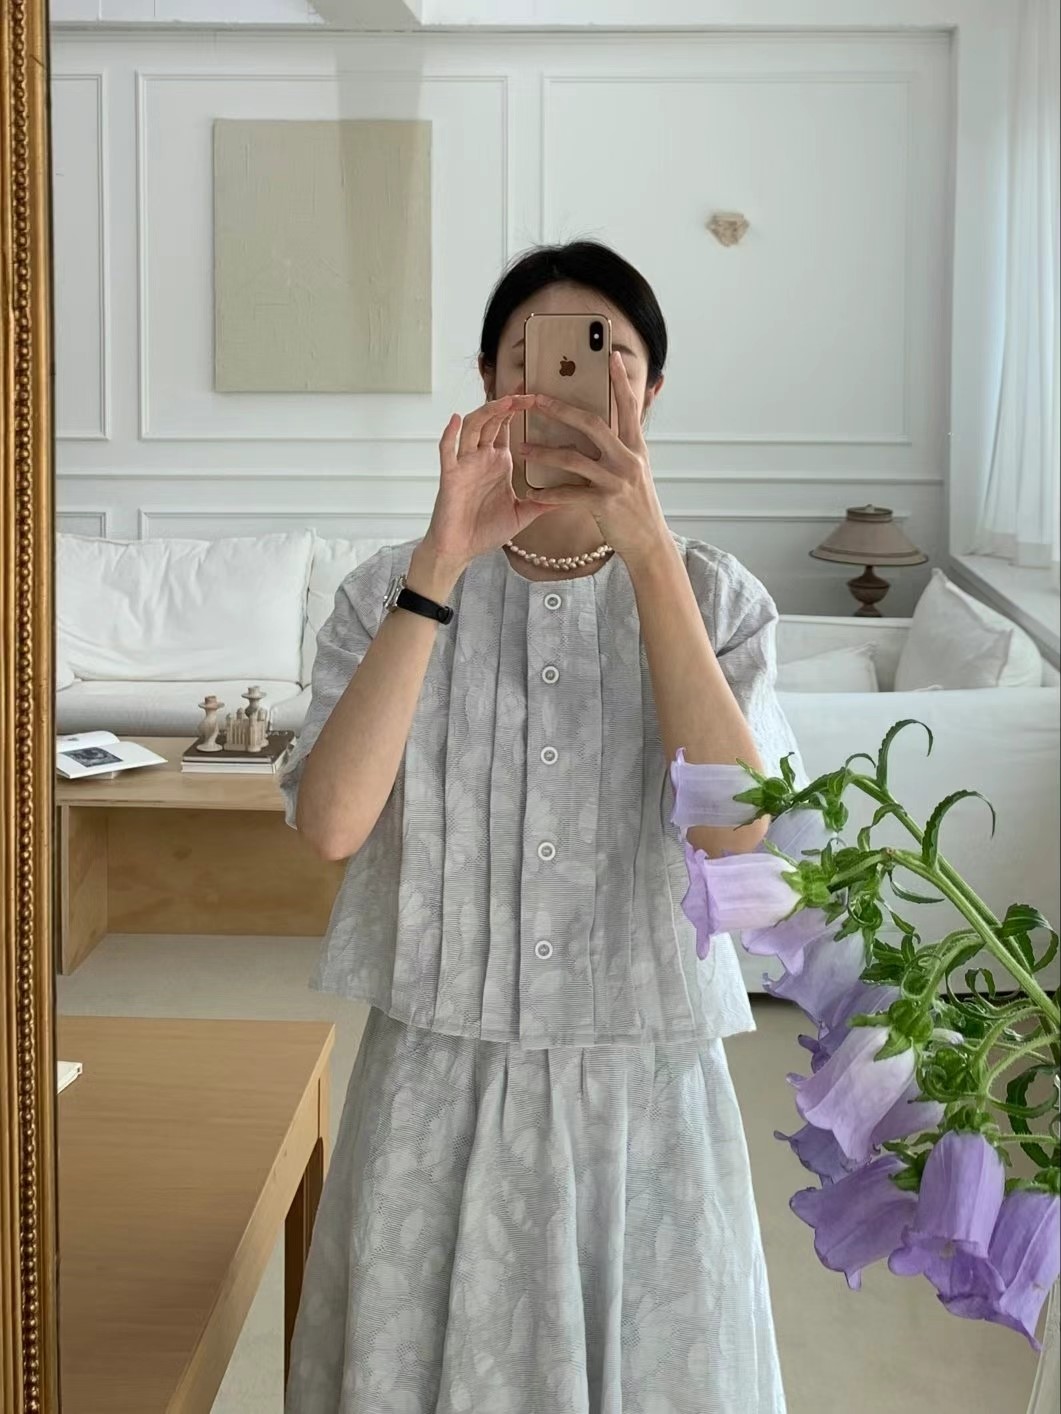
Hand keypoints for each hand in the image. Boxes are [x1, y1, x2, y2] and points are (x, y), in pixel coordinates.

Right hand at [421, 395, 561, 568]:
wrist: (460, 551)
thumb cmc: (485, 531)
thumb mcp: (523, 514)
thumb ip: (544, 502)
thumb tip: (574, 497)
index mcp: (497, 462)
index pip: (506, 426)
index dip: (518, 407)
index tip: (538, 394)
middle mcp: (480, 458)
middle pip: (492, 419)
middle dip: (508, 402)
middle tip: (528, 390)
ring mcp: (465, 465)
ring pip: (472, 428)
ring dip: (488, 412)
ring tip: (506, 401)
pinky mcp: (451, 477)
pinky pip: (447, 451)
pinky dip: (449, 434)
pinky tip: (457, 419)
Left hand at [516, 352, 671, 562]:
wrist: (648, 540)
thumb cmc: (637, 505)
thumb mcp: (637, 470)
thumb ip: (624, 446)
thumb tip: (612, 425)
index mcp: (635, 447)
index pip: (628, 407)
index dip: (619, 381)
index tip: (609, 356)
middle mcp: (628, 459)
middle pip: (592, 424)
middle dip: (560, 409)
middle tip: (536, 399)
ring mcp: (616, 480)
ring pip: (573, 458)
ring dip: (543, 452)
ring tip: (521, 447)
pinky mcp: (604, 503)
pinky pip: (568, 493)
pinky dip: (547, 493)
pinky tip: (531, 492)